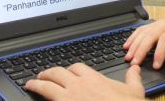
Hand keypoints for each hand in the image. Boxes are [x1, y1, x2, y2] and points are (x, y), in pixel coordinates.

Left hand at [25, 63, 144, 100]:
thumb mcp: (134, 90)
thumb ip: (132, 78)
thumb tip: (134, 70)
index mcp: (94, 78)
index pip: (77, 67)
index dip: (70, 69)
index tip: (67, 72)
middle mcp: (78, 86)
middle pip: (57, 73)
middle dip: (48, 73)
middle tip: (42, 75)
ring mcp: (68, 98)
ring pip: (47, 87)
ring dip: (37, 84)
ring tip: (31, 84)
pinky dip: (40, 98)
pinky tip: (35, 99)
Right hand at [124, 5, 164, 68]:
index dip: (160, 52)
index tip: (156, 65)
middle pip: (151, 35)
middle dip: (141, 49)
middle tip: (135, 63)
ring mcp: (161, 22)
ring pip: (144, 31)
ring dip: (135, 44)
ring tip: (128, 56)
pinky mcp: (157, 23)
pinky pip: (142, 29)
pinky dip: (133, 36)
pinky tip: (126, 45)